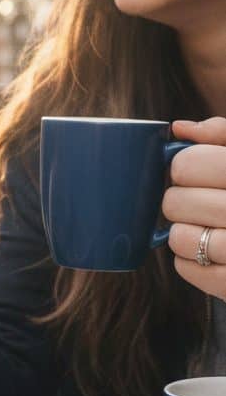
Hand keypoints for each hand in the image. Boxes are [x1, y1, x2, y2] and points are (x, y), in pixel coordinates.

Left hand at [165, 118, 225, 298]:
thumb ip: (225, 136)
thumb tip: (180, 128)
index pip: (187, 164)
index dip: (184, 166)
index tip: (197, 171)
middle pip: (174, 202)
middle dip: (179, 201)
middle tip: (199, 202)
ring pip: (178, 237)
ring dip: (184, 232)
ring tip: (208, 228)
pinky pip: (186, 267)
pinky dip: (190, 260)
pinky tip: (212, 253)